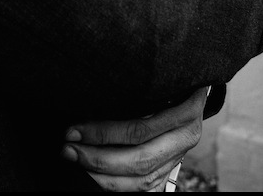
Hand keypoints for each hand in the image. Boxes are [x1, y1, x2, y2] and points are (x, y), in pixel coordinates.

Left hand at [62, 85, 208, 191]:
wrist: (193, 92)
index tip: (74, 131)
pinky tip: (94, 177)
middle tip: (69, 150)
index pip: (138, 130)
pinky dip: (116, 186)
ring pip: (140, 180)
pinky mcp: (169, 172)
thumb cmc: (168, 81)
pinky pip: (142, 188)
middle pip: (138, 159)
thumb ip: (134, 89)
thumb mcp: (158, 79)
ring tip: (77, 164)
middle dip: (98, 158)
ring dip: (103, 176)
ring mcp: (178, 158)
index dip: (103, 133)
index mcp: (184, 112)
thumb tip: (89, 97)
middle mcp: (184, 139)